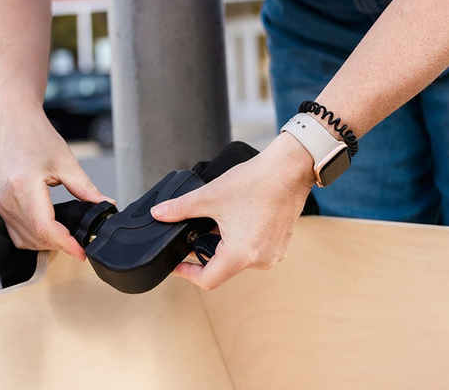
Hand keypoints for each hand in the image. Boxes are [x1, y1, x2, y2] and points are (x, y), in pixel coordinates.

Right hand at [0, 113, 112, 260]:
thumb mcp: (66, 162)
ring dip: (47, 243)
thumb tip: (105, 205)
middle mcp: (9, 200)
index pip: (45, 228)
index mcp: (24, 187)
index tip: (82, 252)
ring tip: (69, 237)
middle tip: (82, 242)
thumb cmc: (36, 137)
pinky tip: (51, 231)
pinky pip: (17, 234)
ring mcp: (3, 205)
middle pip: (35, 238)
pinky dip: (35, 238)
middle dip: (60, 244)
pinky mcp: (3, 206)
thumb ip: (86, 188)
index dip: (65, 244)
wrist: (15, 126)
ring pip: (25, 240)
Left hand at [151, 133, 314, 289]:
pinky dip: (241, 239)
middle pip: (222, 267)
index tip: (177, 264)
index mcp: (241, 255)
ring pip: (238, 258)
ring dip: (223, 243)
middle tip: (197, 230)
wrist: (289, 168)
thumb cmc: (257, 182)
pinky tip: (238, 218)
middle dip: (205, 250)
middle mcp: (260, 260)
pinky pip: (254, 250)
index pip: (207, 280)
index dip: (187, 273)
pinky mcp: (280, 244)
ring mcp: (273, 254)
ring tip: (219, 220)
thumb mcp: (211, 196)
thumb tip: (159, 213)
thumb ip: (180, 209)